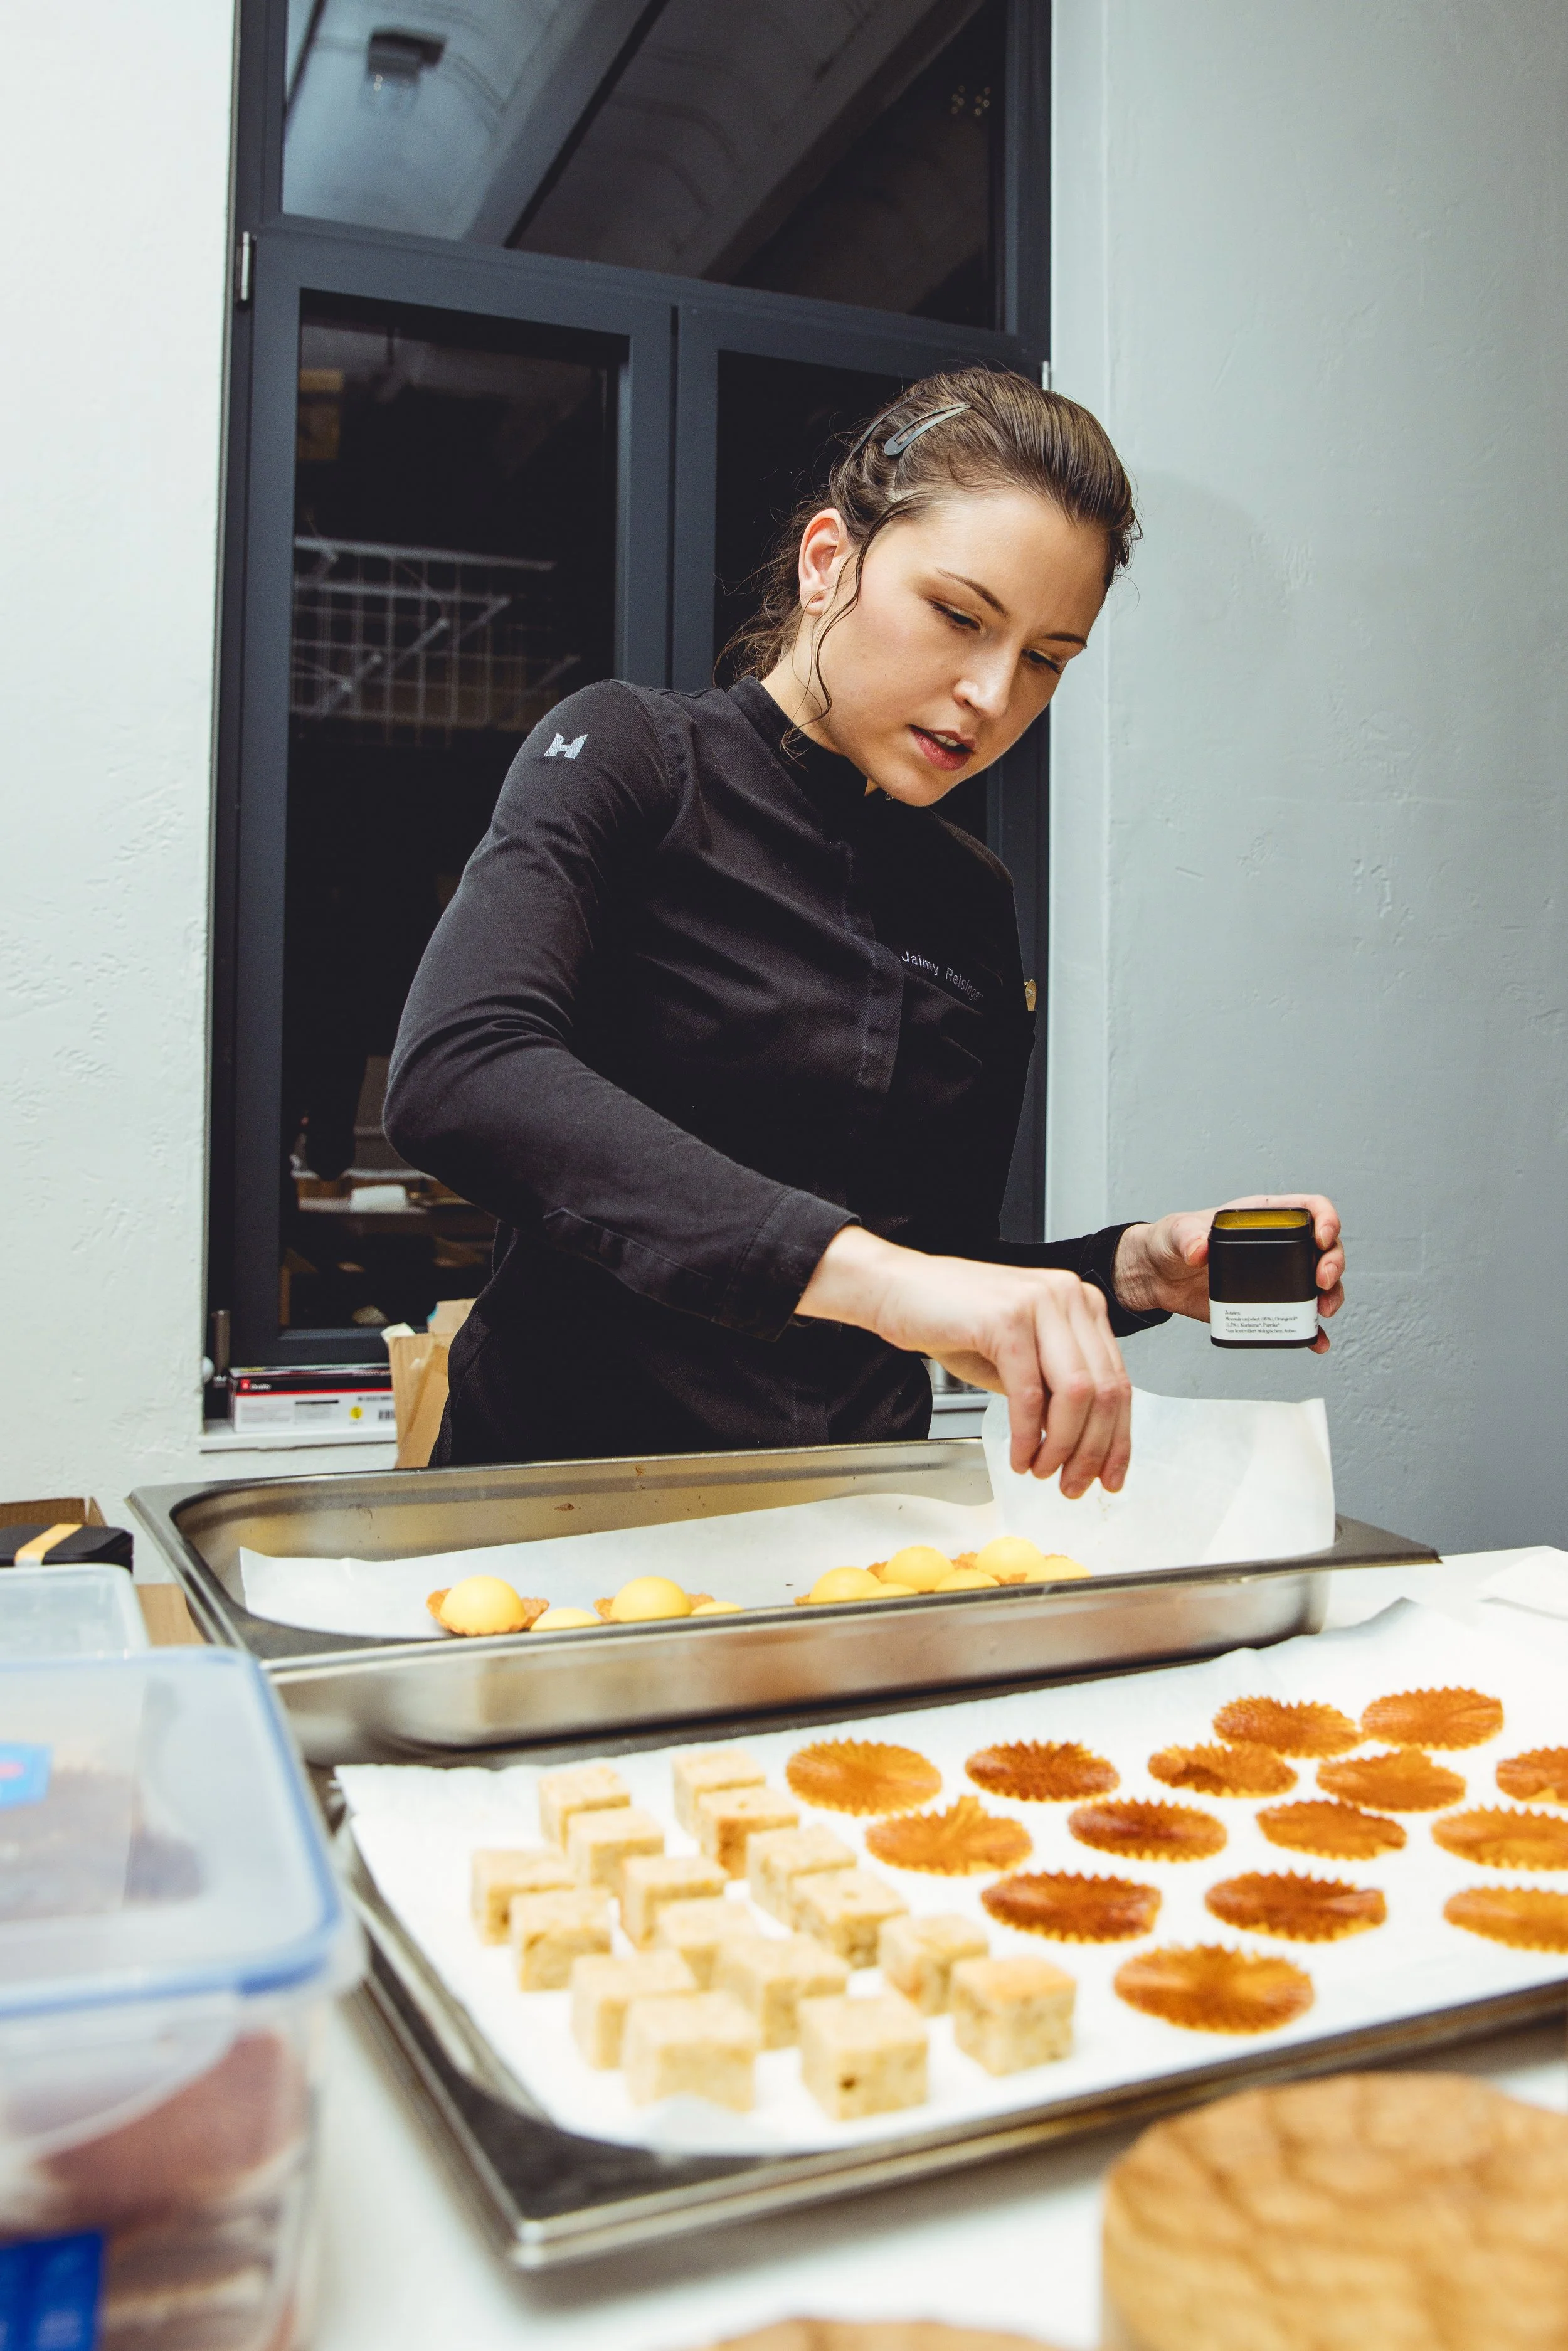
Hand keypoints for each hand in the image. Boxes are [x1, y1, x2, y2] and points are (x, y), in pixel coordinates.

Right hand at [797, 1227, 1131, 1490]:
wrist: (896, 1289)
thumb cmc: (951, 1320)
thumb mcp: (1018, 1356)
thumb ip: (1054, 1389)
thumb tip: (1081, 1444)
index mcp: (1080, 1302)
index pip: (1118, 1380)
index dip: (1117, 1438)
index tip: (1110, 1474)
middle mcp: (1068, 1296)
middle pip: (1105, 1390)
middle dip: (1093, 1451)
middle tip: (1075, 1484)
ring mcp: (1039, 1303)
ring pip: (1076, 1394)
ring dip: (1062, 1447)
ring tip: (1042, 1470)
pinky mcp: (1006, 1319)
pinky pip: (1030, 1393)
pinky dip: (1026, 1435)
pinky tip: (1018, 1455)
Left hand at [1113, 1194, 1344, 1352]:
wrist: (1158, 1277)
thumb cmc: (1171, 1242)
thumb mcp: (1177, 1232)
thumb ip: (1188, 1237)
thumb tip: (1199, 1250)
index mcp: (1264, 1217)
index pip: (1310, 1209)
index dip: (1326, 1218)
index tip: (1322, 1237)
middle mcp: (1278, 1245)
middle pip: (1324, 1249)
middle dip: (1333, 1264)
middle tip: (1322, 1282)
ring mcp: (1276, 1276)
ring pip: (1319, 1284)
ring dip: (1331, 1296)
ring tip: (1323, 1311)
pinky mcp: (1266, 1304)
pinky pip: (1298, 1318)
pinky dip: (1311, 1330)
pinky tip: (1317, 1341)